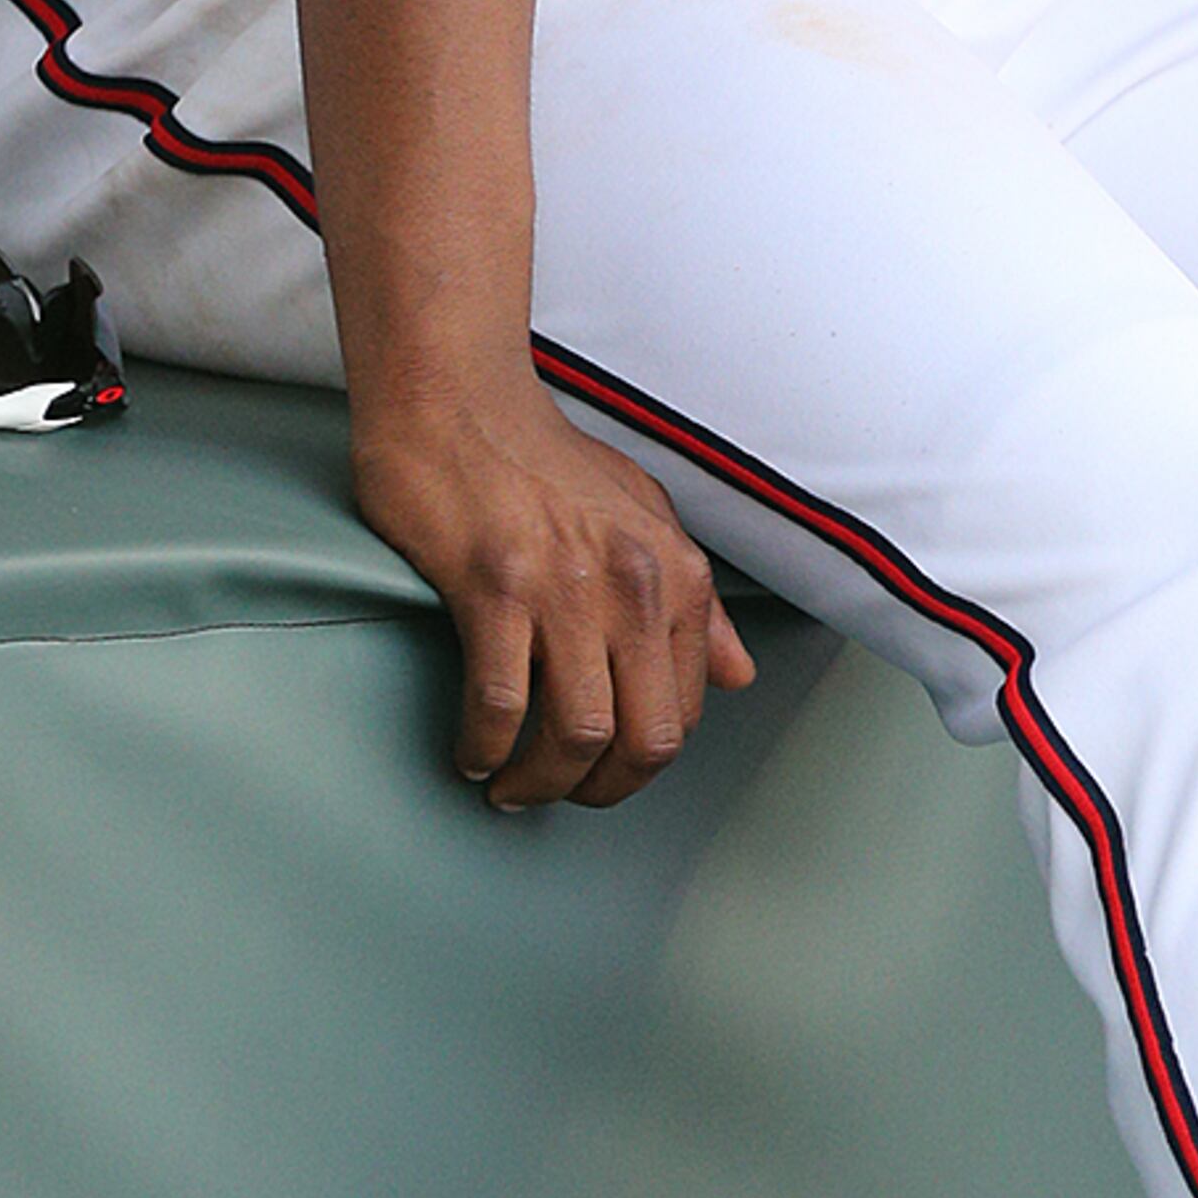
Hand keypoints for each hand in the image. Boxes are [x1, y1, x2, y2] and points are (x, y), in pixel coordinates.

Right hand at [350, 374, 756, 811]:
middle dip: (603, 790)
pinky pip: (501, 703)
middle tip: (560, 796)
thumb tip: (738, 674)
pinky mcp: (495, 588)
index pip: (688, 708)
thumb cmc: (545, 462)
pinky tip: (471, 753)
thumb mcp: (646, 518)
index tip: (602, 769)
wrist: (459, 401)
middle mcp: (635, 585)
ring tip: (508, 786)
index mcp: (678, 574)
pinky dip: (485, 746)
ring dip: (540, 782)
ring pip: (578, 735)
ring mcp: (566, 588)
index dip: (642, 759)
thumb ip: (697, 604)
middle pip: (645, 738)